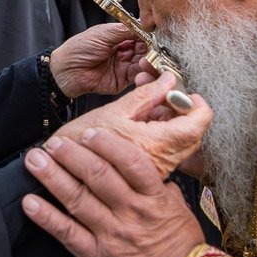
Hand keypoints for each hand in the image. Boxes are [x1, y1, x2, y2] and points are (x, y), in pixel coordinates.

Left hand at [22, 128, 206, 256]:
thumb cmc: (183, 253)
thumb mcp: (182, 213)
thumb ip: (164, 191)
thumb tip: (156, 173)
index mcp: (154, 199)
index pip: (130, 162)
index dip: (107, 144)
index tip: (90, 133)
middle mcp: (131, 213)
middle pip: (98, 176)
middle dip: (72, 154)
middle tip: (54, 142)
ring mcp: (112, 235)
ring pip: (78, 199)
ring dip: (53, 177)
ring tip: (35, 160)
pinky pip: (67, 234)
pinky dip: (47, 217)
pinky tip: (30, 202)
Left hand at [51, 23, 153, 97]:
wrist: (67, 70)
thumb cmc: (79, 48)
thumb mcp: (104, 34)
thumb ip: (125, 30)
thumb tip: (143, 25)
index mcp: (119, 37)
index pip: (140, 35)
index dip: (148, 36)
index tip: (156, 36)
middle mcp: (124, 52)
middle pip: (145, 50)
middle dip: (151, 49)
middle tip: (156, 49)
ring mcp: (124, 66)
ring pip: (144, 63)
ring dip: (148, 61)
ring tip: (148, 58)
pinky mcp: (122, 81)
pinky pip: (137, 76)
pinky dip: (142, 72)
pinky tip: (143, 67)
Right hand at [53, 72, 209, 176]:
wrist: (58, 171)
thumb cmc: (78, 143)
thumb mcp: (113, 111)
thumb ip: (146, 96)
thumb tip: (169, 79)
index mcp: (154, 145)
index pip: (197, 125)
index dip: (199, 106)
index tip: (189, 94)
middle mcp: (160, 163)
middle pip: (192, 136)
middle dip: (185, 112)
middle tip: (170, 97)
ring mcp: (155, 172)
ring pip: (180, 145)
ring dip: (173, 123)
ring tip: (153, 107)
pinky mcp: (147, 176)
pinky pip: (166, 153)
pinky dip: (163, 135)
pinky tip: (146, 123)